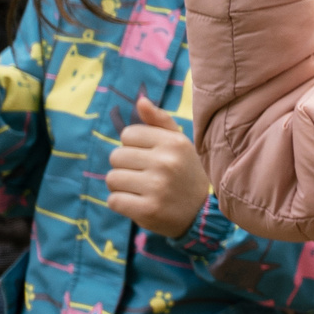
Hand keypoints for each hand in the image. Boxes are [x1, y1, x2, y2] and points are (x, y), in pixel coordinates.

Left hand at [107, 95, 211, 238]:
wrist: (202, 213)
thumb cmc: (186, 173)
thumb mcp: (179, 144)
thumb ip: (159, 121)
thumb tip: (140, 100)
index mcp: (173, 142)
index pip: (127, 134)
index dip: (134, 147)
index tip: (149, 157)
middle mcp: (166, 162)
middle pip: (116, 156)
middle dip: (126, 166)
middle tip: (145, 176)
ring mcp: (157, 187)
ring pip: (112, 178)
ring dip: (122, 186)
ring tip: (141, 190)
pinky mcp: (148, 210)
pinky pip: (113, 200)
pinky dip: (121, 204)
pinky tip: (139, 204)